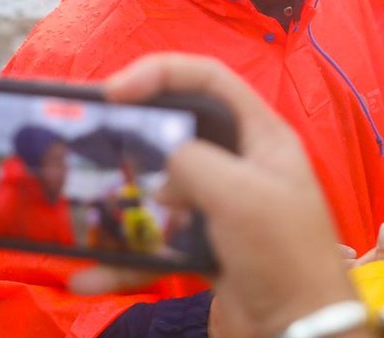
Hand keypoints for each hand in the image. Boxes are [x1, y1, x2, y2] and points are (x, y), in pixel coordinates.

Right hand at [69, 54, 355, 337]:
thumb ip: (194, 161)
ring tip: (84, 204)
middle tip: (91, 140)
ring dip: (124, 199)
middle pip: (181, 130)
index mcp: (262, 137)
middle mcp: (243, 165)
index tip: (115, 90)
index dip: (162, 72)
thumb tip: (162, 159)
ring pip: (162, 189)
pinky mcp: (208, 248)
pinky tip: (90, 271)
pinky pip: (158, 244)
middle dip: (136, 134)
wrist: (300, 330)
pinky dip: (125, 257)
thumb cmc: (284, 256)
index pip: (211, 79)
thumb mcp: (240, 195)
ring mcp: (224, 208)